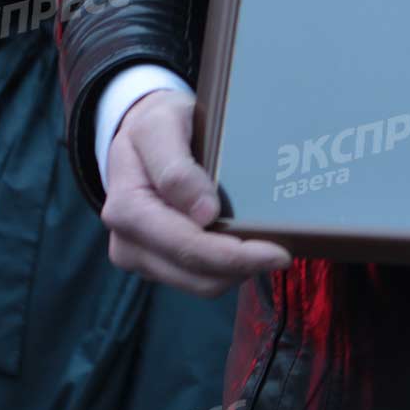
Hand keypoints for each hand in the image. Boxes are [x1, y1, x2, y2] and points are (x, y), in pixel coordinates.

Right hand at [103, 91, 292, 296]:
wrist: (138, 134)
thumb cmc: (155, 124)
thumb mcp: (161, 125)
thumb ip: (175, 167)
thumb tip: (204, 214)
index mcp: (127, 210)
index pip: (185, 245)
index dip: (232, 255)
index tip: (277, 252)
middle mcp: (127, 243)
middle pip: (196, 274)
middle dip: (242, 267)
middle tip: (282, 253)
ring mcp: (140, 258)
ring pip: (200, 285)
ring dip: (236, 272)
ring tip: (266, 248)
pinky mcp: (156, 264)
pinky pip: (198, 279)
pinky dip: (225, 269)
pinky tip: (245, 247)